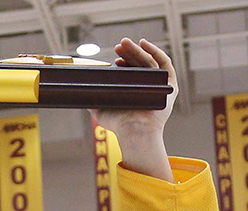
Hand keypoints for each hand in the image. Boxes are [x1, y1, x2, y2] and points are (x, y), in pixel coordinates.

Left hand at [91, 39, 174, 180]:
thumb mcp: (100, 111)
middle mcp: (148, 86)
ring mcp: (159, 85)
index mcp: (136, 91)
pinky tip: (144, 43)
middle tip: (118, 47)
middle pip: (140, 63)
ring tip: (124, 43)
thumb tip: (78, 94)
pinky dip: (156, 51)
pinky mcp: (169, 85)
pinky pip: (164, 63)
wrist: (134, 130)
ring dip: (137, 50)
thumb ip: (91, 101)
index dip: (124, 62)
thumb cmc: (119, 124)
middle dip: (128, 53)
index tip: (115, 60)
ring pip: (148, 61)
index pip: (131, 71)